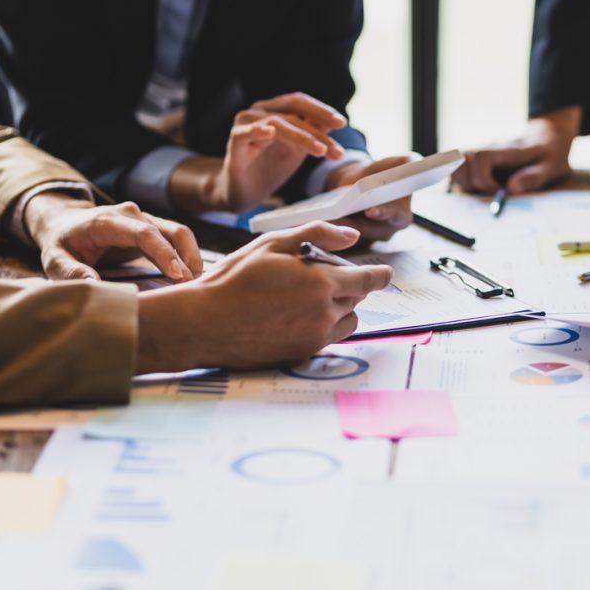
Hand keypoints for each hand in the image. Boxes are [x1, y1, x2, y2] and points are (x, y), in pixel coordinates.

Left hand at [24, 192, 201, 280]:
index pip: (144, 234)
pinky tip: (191, 277)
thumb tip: (95, 284)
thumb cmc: (62, 244)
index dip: (164, 253)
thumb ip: (70, 271)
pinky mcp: (153, 228)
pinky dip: (188, 256)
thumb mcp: (54, 260)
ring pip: (180, 233)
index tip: (178, 275)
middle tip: (195, 286)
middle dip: (187, 258)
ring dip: (192, 257)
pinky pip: (177, 239)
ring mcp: (145, 219)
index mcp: (108, 221)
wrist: (64, 222)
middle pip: (171, 231)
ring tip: (198, 284)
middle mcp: (132, 215)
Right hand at [135, 221, 393, 372]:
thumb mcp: (274, 244)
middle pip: (356, 298)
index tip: (385, 273)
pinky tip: (292, 315)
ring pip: (346, 320)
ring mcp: (315, 337)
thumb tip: (352, 236)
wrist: (204, 323)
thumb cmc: (234, 279)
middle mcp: (325, 314)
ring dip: (338, 308)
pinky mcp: (303, 354)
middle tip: (314, 275)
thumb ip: (318, 235)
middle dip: (346, 285)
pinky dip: (322, 325)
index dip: (380, 274)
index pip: (369, 280)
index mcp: (322, 283)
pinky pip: (328, 337)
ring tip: (304, 297)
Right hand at [169, 93, 346, 212]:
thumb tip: (336, 122)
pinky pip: (245, 133)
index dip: (321, 110)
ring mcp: (245, 124)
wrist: (243, 191)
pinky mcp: (234, 142)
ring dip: (301, 136)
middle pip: (292, 109)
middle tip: (337, 138)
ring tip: (320, 151)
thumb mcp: (297, 149)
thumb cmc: (269, 167)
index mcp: (276, 111)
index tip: (342, 123)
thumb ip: (313, 134)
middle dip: (318, 123)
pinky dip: (257, 130)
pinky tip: (269, 132)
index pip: (300, 103)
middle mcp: (259, 112)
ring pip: (276, 123)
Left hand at [326, 155, 415, 242]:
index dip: (384, 213)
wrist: (360, 182)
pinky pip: (338, 239)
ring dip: (337, 230)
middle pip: (370, 230)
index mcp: (401, 215)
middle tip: (340, 218)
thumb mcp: (400, 164)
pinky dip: (327, 231)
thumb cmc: (382, 174)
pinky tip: (315, 221)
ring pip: (352, 237)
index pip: (395, 217)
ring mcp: (367, 237)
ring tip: (322, 219)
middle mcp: (386, 230)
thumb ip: (410, 164)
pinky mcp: (349, 241)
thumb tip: (414, 165)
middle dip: (355, 225)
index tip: (370, 209)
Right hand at [453, 106, 580, 193]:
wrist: (547, 137)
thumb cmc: (550, 155)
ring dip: (465, 183)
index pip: (480, 157)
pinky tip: (482, 189)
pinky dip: (465, 182)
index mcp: (507, 151)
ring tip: (486, 192)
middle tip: (490, 193)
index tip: (498, 192)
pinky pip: (460, 169)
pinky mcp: (478, 160)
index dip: (482, 179)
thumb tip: (510, 189)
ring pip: (457, 164)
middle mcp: (490, 149)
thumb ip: (533, 178)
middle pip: (462, 161)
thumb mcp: (551, 167)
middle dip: (471, 183)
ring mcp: (482, 153)